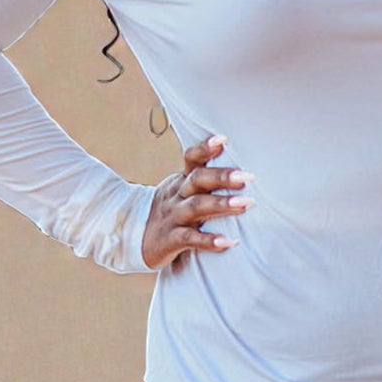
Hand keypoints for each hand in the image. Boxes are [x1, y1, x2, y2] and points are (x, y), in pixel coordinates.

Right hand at [141, 132, 253, 269]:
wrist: (133, 239)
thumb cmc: (171, 213)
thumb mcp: (182, 191)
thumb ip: (205, 181)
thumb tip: (243, 172)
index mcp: (181, 181)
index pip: (192, 159)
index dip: (205, 148)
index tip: (223, 139)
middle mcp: (177, 195)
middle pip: (198, 180)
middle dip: (222, 177)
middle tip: (247, 177)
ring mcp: (174, 216)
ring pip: (196, 206)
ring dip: (221, 204)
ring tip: (246, 204)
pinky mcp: (170, 239)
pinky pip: (190, 239)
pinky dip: (208, 241)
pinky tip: (228, 242)